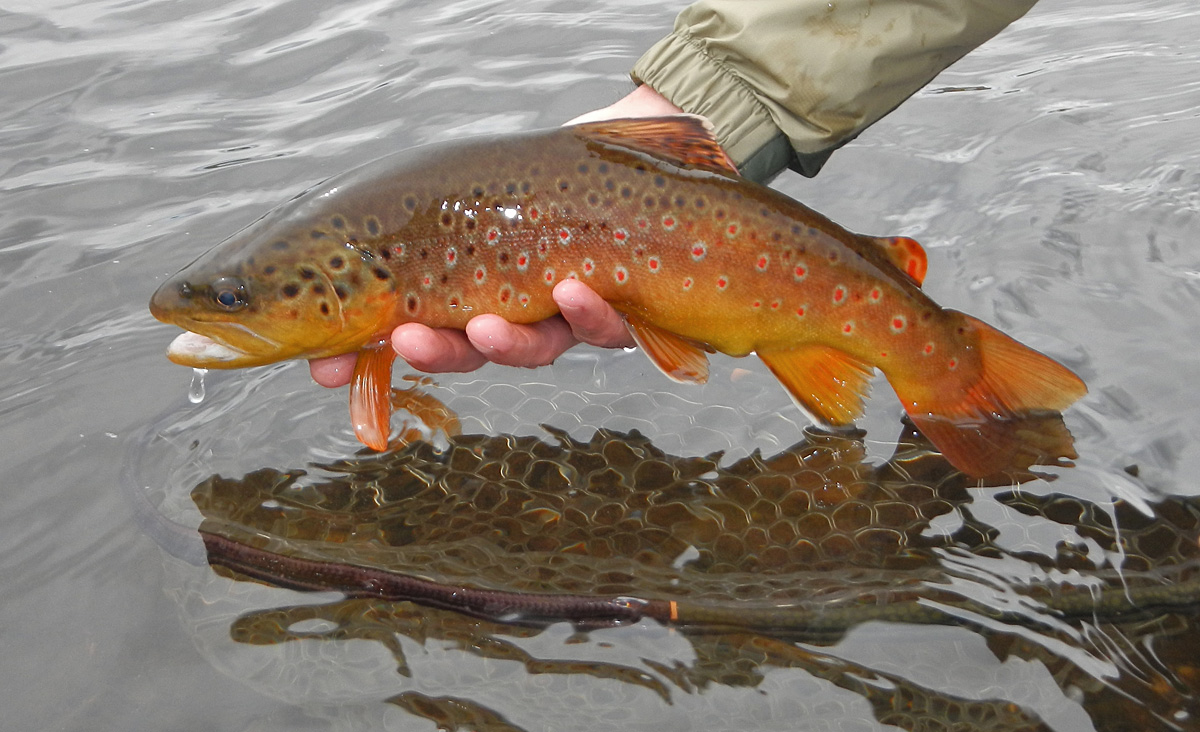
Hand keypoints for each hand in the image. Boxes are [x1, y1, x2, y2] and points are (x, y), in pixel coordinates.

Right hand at [309, 85, 684, 385]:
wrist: (625, 154)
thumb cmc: (533, 182)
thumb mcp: (462, 202)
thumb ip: (404, 245)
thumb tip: (309, 280)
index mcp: (471, 293)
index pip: (416, 332)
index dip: (372, 356)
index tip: (329, 369)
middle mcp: (517, 314)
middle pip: (472, 348)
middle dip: (438, 350)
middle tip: (405, 340)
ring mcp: (568, 316)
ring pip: (537, 346)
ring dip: (507, 343)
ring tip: (484, 325)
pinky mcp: (622, 305)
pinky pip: (606, 324)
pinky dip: (587, 312)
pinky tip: (571, 288)